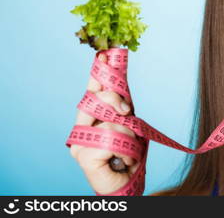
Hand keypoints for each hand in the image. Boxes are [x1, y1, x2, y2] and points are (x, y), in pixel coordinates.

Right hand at [70, 53, 138, 194]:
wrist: (127, 182)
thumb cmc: (128, 154)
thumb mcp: (129, 124)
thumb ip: (122, 105)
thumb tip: (121, 79)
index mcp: (92, 118)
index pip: (93, 92)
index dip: (98, 74)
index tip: (104, 56)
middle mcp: (82, 128)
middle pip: (96, 99)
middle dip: (116, 100)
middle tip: (128, 112)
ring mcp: (79, 142)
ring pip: (110, 121)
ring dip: (129, 135)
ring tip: (129, 149)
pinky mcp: (83, 156)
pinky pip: (112, 140)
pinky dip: (126, 150)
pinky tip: (124, 160)